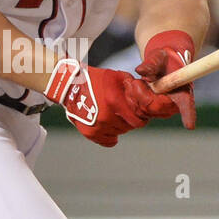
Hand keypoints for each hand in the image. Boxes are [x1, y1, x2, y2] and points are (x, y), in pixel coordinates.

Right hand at [45, 57, 174, 146]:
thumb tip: (148, 96)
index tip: (138, 112)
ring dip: (120, 125)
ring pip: (120, 132)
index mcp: (115, 102)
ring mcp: (97, 127)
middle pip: (130, 127)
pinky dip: (110, 135)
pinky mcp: (90, 133)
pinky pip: (109, 141)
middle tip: (124, 110)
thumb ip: (134, 87)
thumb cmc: (95, 79)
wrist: (69, 86)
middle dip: (130, 119)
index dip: (141, 117)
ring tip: (112, 113)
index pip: (139, 121)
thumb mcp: (117, 77)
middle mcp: (107, 117)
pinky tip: (107, 124)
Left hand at [136, 30, 196, 129]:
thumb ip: (151, 63)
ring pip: (143, 110)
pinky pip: (136, 110)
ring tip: (134, 82)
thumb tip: (140, 71)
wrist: (160, 63)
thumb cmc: (164, 58)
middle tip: (137, 82)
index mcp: (182, 92)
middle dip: (141, 95)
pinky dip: (130, 98)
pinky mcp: (150, 110)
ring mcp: (161, 109)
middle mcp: (173, 104)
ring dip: (134, 96)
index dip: (188, 115)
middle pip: (155, 107)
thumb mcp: (158, 56)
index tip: (190, 126)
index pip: (187, 105)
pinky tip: (132, 87)